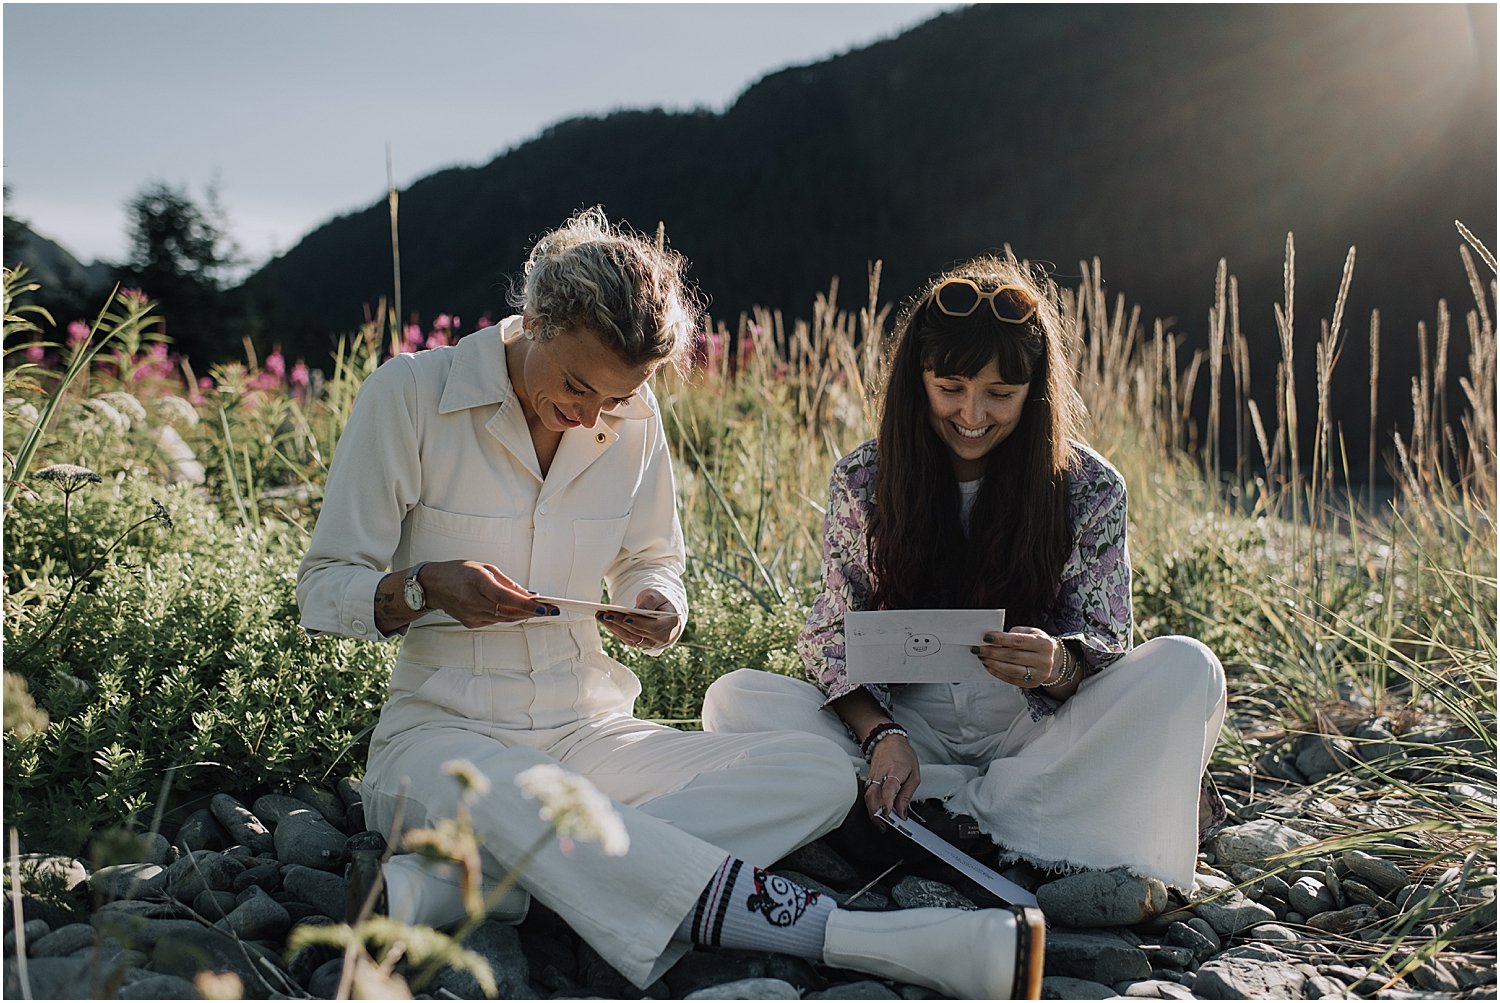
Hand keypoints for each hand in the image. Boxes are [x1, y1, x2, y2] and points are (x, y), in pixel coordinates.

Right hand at [422, 560, 556, 627]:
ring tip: (540, 610)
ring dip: (523, 615)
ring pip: (504, 618)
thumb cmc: (458, 572)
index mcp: (477, 582)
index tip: (543, 607)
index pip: (506, 597)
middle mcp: (473, 601)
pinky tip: (518, 611)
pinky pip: (495, 620)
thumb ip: (507, 582)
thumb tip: (528, 594)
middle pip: (508, 611)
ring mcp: (471, 615)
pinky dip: (508, 616)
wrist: (433, 585)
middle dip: (532, 612)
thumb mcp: (485, 568)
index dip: (526, 605)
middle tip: (551, 610)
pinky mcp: (470, 623)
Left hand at [595, 588, 680, 648]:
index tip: (625, 617)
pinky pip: (626, 639)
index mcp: (670, 625)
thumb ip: (650, 601)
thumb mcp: (657, 595)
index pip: (653, 627)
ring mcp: (650, 644)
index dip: (639, 623)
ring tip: (601, 616)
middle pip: (638, 632)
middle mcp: (661, 638)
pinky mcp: (640, 645)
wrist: (663, 613)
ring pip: (630, 638)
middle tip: (606, 614)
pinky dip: (615, 631)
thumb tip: (639, 610)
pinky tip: (606, 622)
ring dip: (614, 627)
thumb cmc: (660, 602)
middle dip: (620, 623)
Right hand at [863, 733, 920, 820]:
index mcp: (896, 771)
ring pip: (867, 797)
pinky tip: (876, 812)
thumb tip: (902, 812)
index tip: (890, 815)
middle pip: (873, 796)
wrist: (888, 741)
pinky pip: (867, 794)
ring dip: (872, 812)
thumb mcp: (914, 774)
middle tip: (884, 826)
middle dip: (876, 814)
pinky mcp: (868, 780)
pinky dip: (871, 805)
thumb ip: (907, 795)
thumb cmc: (903, 756)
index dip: (887, 803)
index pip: (889, 788)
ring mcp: (872, 777)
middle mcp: (881, 774)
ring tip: (881, 823)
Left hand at [972, 625, 1062, 688]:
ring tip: (981, 657)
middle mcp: (1044, 661)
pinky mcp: (1032, 684)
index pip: (1018, 641)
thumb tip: (991, 640)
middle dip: (992, 652)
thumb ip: (1013, 634)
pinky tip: (988, 666)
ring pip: (1011, 670)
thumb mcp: (1030, 633)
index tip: (986, 637)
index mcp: (1044, 644)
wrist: (1053, 659)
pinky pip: (1011, 679)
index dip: (1001, 639)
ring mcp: (1039, 675)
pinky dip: (997, 673)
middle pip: (1013, 656)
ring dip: (993, 663)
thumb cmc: (1036, 642)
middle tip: (977, 649)